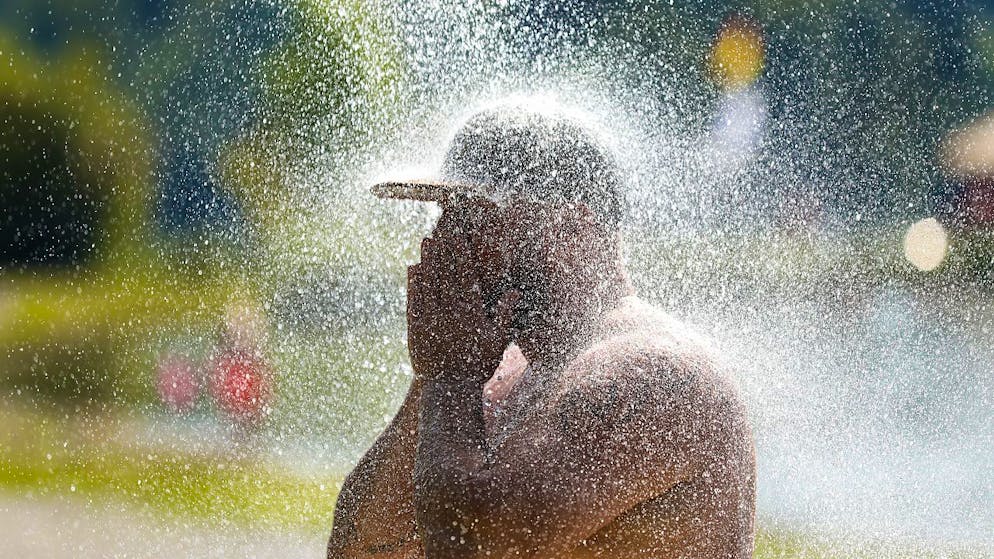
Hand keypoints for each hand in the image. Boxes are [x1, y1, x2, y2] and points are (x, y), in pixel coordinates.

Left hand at [407, 209, 508, 382]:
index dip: (461, 254)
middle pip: (446, 273)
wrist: (450, 390)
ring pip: (428, 283)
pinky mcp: (415, 328)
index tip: (459, 236)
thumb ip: (504, 313)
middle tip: (442, 230)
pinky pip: (414, 299)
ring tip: (427, 241)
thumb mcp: (498, 340)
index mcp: (470, 312)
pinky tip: (414, 268)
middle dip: (444, 250)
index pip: (465, 276)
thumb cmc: (478, 366)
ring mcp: (430, 319)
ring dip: (428, 260)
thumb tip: (515, 291)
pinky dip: (413, 282)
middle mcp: (449, 312)